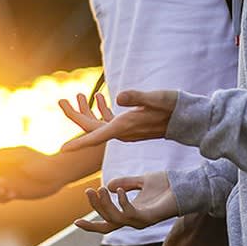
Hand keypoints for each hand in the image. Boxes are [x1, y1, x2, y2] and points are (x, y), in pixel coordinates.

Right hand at [0, 146, 64, 201]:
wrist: (57, 174)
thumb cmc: (41, 162)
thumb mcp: (22, 157)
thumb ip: (3, 157)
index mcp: (5, 156)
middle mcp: (4, 168)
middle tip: (3, 184)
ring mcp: (9, 180)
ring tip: (7, 192)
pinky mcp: (14, 192)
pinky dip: (1, 198)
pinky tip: (13, 195)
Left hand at [60, 90, 177, 152]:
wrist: (186, 119)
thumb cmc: (173, 106)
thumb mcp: (156, 98)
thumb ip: (137, 98)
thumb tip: (117, 96)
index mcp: (124, 127)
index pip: (96, 136)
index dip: (78, 143)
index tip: (62, 150)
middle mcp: (123, 131)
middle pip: (92, 128)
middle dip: (75, 115)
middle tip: (60, 101)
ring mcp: (126, 130)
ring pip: (99, 124)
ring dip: (86, 111)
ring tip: (75, 95)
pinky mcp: (130, 125)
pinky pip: (109, 120)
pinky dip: (101, 110)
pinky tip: (98, 98)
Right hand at [73, 171, 177, 233]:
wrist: (186, 184)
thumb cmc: (167, 184)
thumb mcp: (142, 180)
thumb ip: (126, 182)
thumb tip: (108, 184)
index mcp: (131, 213)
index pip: (107, 223)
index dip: (91, 224)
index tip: (75, 221)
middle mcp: (135, 220)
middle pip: (107, 222)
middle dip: (95, 208)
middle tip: (89, 191)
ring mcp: (142, 220)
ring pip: (115, 219)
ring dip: (105, 205)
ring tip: (101, 189)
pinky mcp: (150, 217)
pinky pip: (130, 214)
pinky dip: (122, 202)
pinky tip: (119, 189)